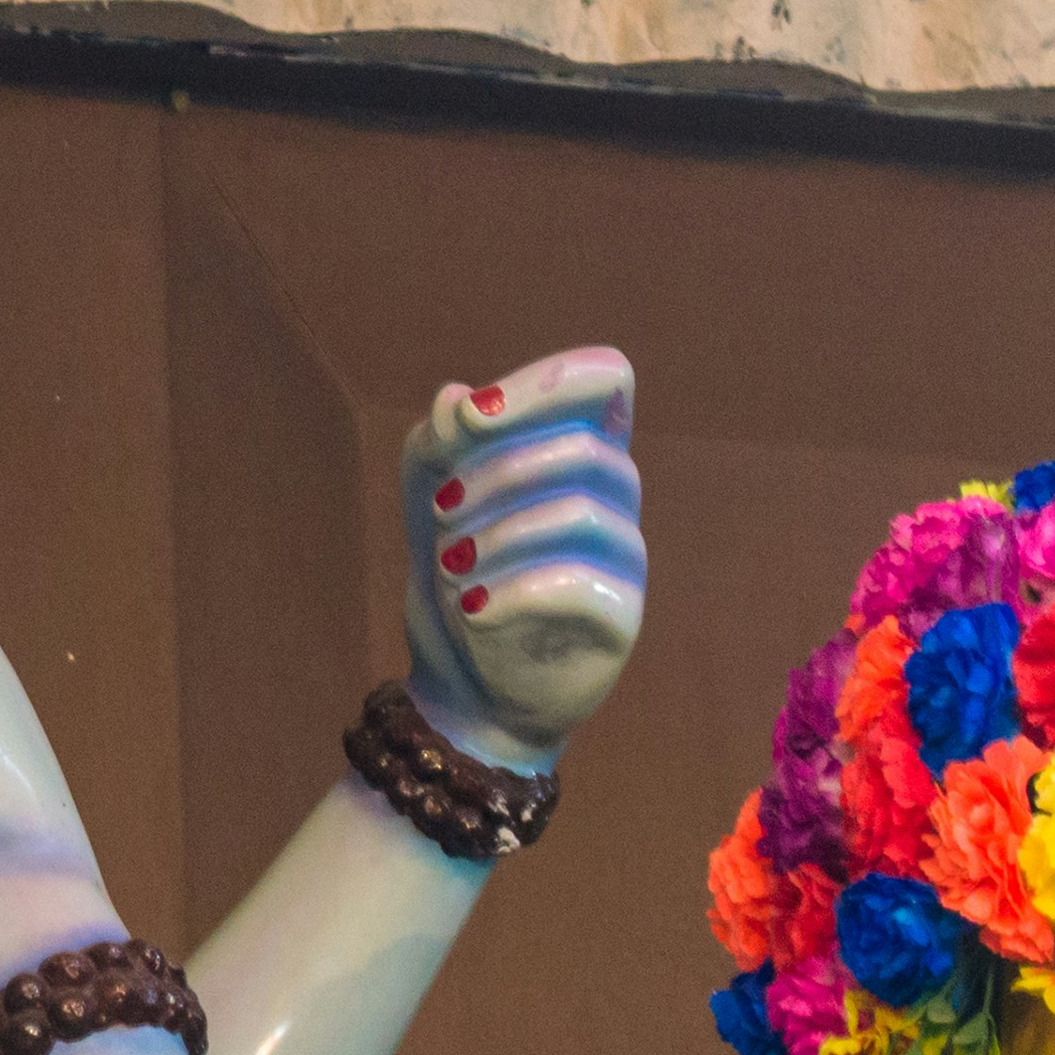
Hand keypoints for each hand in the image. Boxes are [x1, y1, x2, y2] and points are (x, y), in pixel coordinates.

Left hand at [398, 348, 642, 760]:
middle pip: (585, 449)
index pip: (608, 379)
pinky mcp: (620, 616)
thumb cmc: (458, 565)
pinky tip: (473, 608)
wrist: (461, 675)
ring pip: (579, 513)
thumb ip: (443, 438)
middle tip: (439, 510)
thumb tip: (459, 398)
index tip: (475, 417)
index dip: (547, 384)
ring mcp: (625, 555)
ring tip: (451, 568)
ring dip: (495, 536)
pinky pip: (579, 584)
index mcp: (576, 447)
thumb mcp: (430, 490)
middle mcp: (613, 495)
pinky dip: (511, 592)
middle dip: (496, 474)